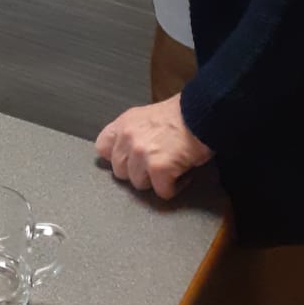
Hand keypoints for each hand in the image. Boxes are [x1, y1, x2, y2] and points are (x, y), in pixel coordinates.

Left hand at [95, 96, 212, 199]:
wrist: (201, 113)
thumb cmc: (180, 114)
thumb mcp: (146, 116)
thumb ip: (133, 133)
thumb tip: (128, 153)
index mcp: (124, 124)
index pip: (102, 147)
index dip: (116, 157)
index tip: (129, 160)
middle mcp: (128, 138)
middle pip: (120, 171)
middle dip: (139, 171)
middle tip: (155, 164)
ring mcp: (142, 154)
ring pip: (139, 184)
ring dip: (156, 180)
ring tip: (170, 168)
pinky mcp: (159, 169)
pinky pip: (162, 191)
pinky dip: (174, 187)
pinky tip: (182, 174)